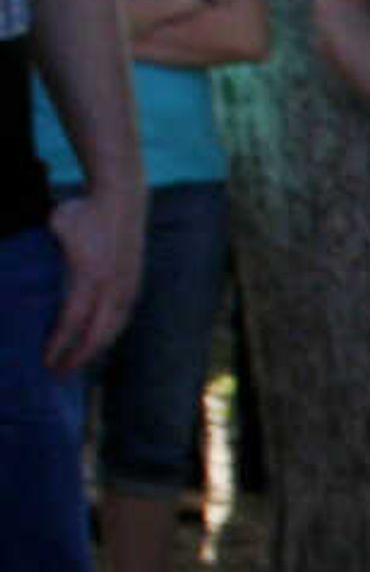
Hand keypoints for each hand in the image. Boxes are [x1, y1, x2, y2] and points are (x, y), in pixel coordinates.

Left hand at [43, 185, 137, 375]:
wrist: (121, 197)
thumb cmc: (82, 212)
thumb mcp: (53, 231)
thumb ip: (47, 258)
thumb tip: (33, 276)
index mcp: (89, 276)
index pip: (73, 320)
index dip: (59, 344)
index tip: (46, 360)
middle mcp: (112, 287)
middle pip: (97, 334)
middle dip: (78, 357)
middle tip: (60, 373)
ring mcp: (127, 286)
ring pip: (113, 328)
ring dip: (96, 348)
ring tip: (79, 360)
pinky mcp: (134, 283)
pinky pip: (122, 316)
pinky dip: (109, 332)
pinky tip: (99, 338)